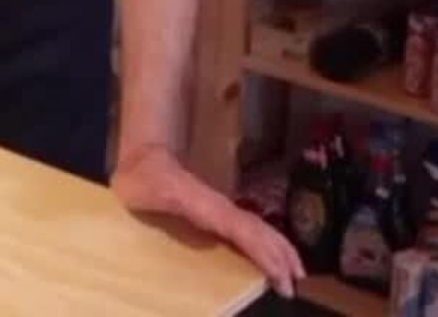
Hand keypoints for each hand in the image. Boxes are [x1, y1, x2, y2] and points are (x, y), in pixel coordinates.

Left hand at [111, 144, 303, 298]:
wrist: (144, 156)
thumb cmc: (139, 178)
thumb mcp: (141, 190)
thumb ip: (158, 197)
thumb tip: (174, 203)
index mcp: (207, 207)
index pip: (244, 231)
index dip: (264, 253)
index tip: (281, 275)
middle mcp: (220, 208)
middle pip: (258, 231)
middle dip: (281, 254)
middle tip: (297, 281)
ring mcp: (221, 209)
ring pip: (258, 228)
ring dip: (279, 248)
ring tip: (296, 270)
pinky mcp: (217, 212)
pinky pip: (249, 229)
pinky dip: (266, 243)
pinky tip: (271, 255)